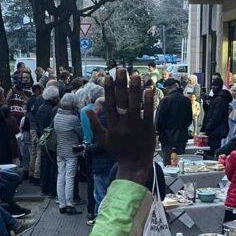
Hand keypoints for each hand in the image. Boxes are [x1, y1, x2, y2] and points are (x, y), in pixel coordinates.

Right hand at [89, 68, 154, 185]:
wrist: (134, 165)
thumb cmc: (118, 151)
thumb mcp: (102, 140)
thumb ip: (94, 125)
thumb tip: (87, 110)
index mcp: (112, 126)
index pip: (110, 104)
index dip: (108, 90)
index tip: (108, 76)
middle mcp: (124, 125)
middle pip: (122, 101)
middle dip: (121, 85)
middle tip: (121, 70)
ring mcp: (136, 126)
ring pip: (135, 105)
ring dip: (135, 89)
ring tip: (135, 75)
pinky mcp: (148, 128)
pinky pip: (148, 113)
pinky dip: (148, 102)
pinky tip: (148, 90)